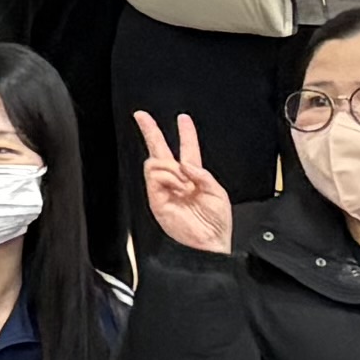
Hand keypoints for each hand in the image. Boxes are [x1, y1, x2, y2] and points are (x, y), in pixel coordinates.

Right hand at [132, 108, 237, 258]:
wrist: (209, 243)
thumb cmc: (217, 223)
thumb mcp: (218, 193)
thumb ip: (203, 174)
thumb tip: (184, 165)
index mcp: (193, 177)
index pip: (187, 149)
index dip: (186, 133)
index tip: (183, 118)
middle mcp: (176, 180)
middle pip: (159, 150)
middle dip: (150, 131)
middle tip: (141, 116)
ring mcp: (164, 189)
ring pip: (156, 162)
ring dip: (172, 169)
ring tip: (184, 185)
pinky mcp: (156, 199)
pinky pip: (155, 176)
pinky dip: (169, 178)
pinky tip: (179, 188)